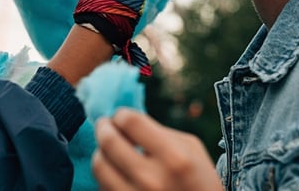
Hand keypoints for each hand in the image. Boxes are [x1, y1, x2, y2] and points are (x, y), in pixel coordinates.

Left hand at [92, 108, 223, 190]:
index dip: (121, 115)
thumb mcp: (191, 149)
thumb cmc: (199, 180)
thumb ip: (159, 131)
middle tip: (105, 125)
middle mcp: (151, 179)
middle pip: (109, 142)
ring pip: (99, 165)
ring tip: (110, 150)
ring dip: (102, 152)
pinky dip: (107, 175)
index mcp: (173, 158)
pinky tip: (117, 172)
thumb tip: (125, 122)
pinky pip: (102, 186)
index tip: (121, 117)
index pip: (130, 122)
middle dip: (103, 128)